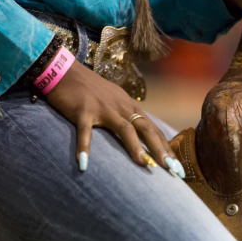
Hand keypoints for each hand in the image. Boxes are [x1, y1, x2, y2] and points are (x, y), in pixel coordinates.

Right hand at [46, 61, 184, 176]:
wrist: (64, 71)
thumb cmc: (88, 89)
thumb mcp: (113, 100)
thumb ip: (125, 114)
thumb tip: (139, 133)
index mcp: (129, 106)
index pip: (152, 128)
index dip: (166, 147)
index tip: (177, 165)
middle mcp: (120, 106)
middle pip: (146, 129)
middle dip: (161, 149)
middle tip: (172, 169)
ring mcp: (103, 108)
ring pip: (124, 128)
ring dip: (135, 147)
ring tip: (144, 165)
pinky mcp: (83, 111)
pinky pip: (85, 131)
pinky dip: (84, 148)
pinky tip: (83, 164)